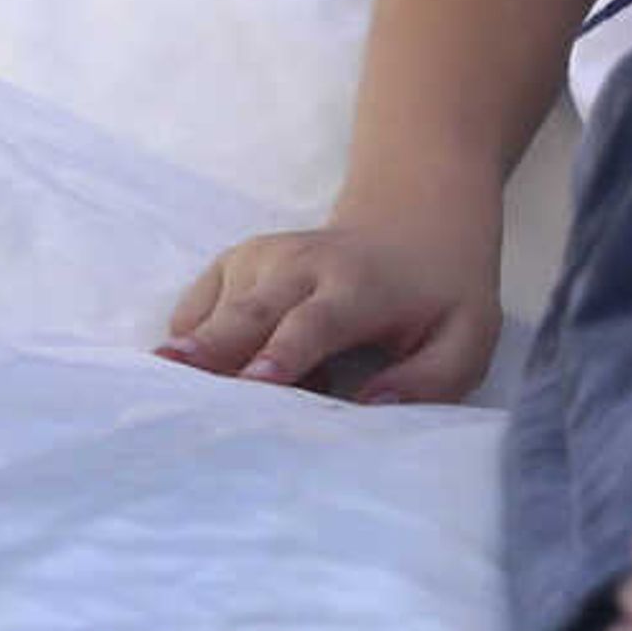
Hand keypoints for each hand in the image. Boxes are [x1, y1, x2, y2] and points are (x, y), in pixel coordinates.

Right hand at [157, 208, 502, 403]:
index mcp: (357, 289)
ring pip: (211, 323)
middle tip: (166, 383)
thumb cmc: (440, 294)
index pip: (313, 324)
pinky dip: (197, 349)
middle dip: (207, 352)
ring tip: (206, 404)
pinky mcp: (231, 264)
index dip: (283, 354)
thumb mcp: (466, 338)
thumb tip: (371, 411)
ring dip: (204, 367)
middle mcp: (300, 267)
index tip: (254, 382)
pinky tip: (219, 369)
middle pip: (245, 316)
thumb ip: (429, 380)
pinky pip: (193, 319)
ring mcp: (259, 260)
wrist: (416, 219)